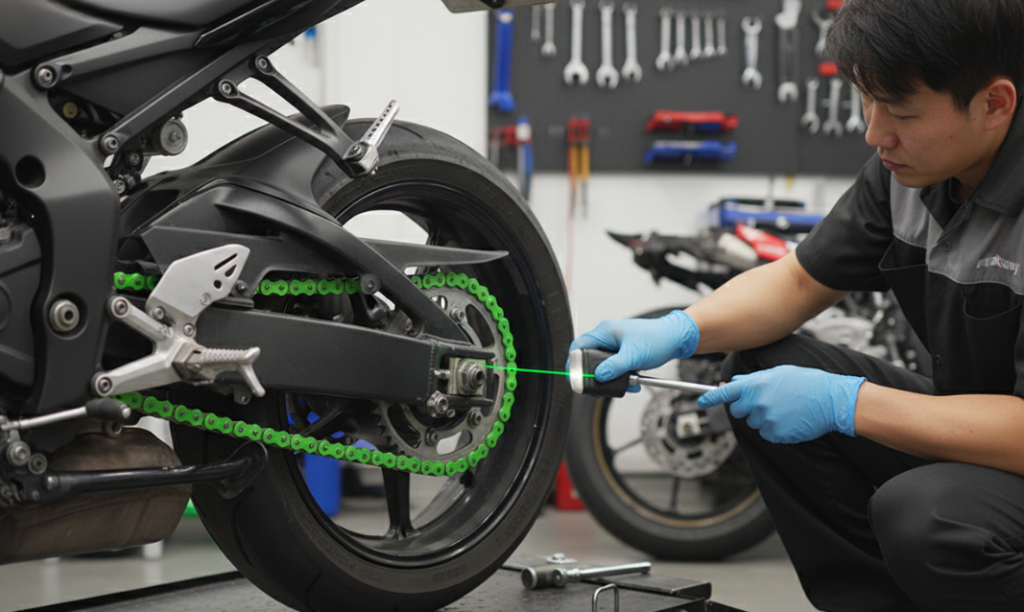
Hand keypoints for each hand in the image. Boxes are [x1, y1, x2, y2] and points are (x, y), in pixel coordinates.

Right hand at [568, 311, 698, 383]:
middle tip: (596, 387)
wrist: (677, 338)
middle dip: (594, 375)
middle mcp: (608, 337)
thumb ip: (614, 367)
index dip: (573, 362)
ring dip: (610, 378)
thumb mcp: (634, 356)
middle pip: (589, 358)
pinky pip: (615, 367)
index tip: (574, 378)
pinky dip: (620, 376)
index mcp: (605, 331)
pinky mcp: (624, 353)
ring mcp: (616, 345)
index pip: (579, 346)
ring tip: (620, 386)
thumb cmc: (658, 338)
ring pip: (603, 365)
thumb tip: (598, 377)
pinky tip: (630, 383)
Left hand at [696, 365, 864, 443]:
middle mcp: (757, 403)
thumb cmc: (806, 383)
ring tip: (783, 408)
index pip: (726, 393)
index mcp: (755, 385)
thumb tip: (734, 382)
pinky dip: (774, 428)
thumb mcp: (777, 373)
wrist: (830, 400)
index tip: (701, 401)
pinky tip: (788, 418)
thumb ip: (753, 379)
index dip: (711, 397)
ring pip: (753, 423)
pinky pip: (766, 433)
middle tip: (763, 401)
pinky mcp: (776, 434)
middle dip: (744, 407)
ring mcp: (766, 420)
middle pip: (736, 411)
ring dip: (762, 417)